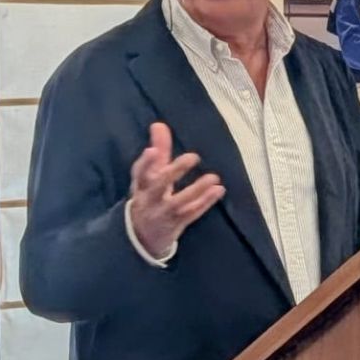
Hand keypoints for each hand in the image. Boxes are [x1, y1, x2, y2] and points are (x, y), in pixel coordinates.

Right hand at [128, 122, 223, 259]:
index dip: (146, 162)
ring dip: (197, 190)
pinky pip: (191, 213)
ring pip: (178, 203)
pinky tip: (218, 190)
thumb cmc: (149, 195)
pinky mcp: (176, 224)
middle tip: (192, 156)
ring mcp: (163, 213)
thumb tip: (159, 125)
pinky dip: (205, 202)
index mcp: (142, 185)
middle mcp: (149, 199)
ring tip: (214, 177)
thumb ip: (158, 150)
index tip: (152, 150)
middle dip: (173, 172)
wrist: (141, 235)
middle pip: (158, 186)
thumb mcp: (150, 175)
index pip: (140, 172)